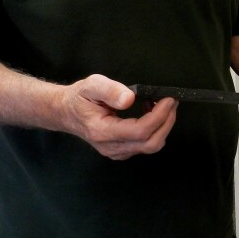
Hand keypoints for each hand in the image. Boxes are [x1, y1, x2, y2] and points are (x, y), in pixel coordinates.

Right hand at [59, 74, 177, 159]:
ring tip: (163, 105)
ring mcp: (117, 152)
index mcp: (103, 131)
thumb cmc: (79, 98)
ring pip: (151, 146)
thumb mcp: (91, 85)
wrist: (66, 113)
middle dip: (167, 122)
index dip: (159, 116)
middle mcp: (111, 147)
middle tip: (172, 101)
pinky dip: (156, 129)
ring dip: (163, 125)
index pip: (140, 131)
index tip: (169, 99)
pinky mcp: (122, 151)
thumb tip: (130, 99)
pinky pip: (145, 144)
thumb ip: (110, 90)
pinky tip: (151, 112)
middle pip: (151, 143)